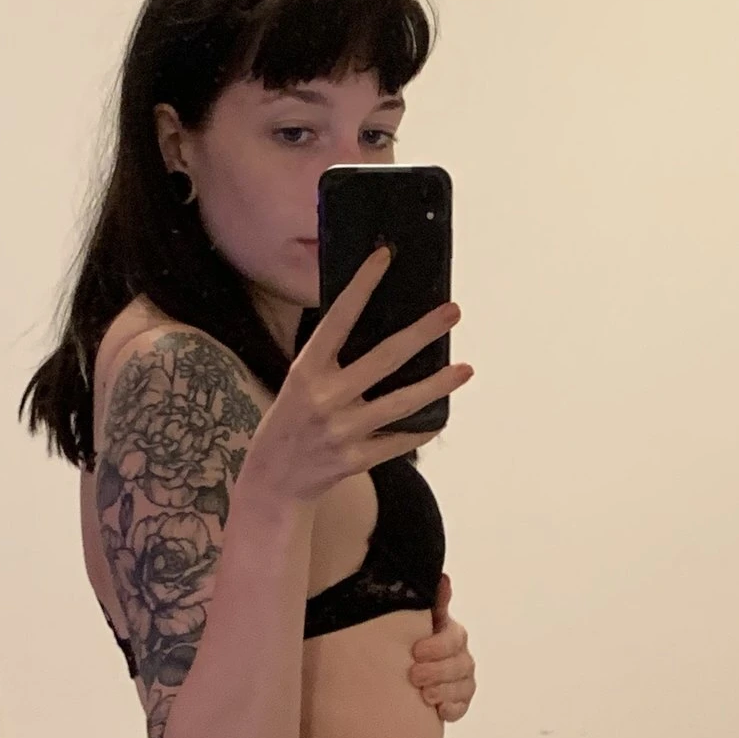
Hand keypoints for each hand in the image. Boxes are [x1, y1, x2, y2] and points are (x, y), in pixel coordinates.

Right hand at [240, 244, 472, 506]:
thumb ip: (332, 358)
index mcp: (306, 370)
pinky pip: (398, 442)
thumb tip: (382, 323)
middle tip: (453, 311)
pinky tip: (440, 416)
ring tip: (465, 369)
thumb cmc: (292, 421)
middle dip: (422, 332)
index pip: (337, 318)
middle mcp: (324, 398)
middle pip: (384, 359)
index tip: (385, 257)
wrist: (272, 481)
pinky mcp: (355, 460)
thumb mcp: (301, 381)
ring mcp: (341, 432)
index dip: (361, 286)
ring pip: (400, 404)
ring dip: (437, 385)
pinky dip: (421, 429)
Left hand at [408, 574, 475, 722]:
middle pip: (461, 664)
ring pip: (463, 686)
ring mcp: (461, 680)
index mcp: (449, 634)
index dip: (438, 646)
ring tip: (424, 694)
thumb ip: (431, 603)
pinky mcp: (458, 701)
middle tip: (414, 676)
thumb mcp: (415, 622)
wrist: (399, 675)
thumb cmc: (408, 643)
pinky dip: (452, 709)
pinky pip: (462, 706)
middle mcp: (459, 656)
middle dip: (438, 671)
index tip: (416, 651)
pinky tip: (438, 710)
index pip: (454, 638)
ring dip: (444, 690)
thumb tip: (443, 578)